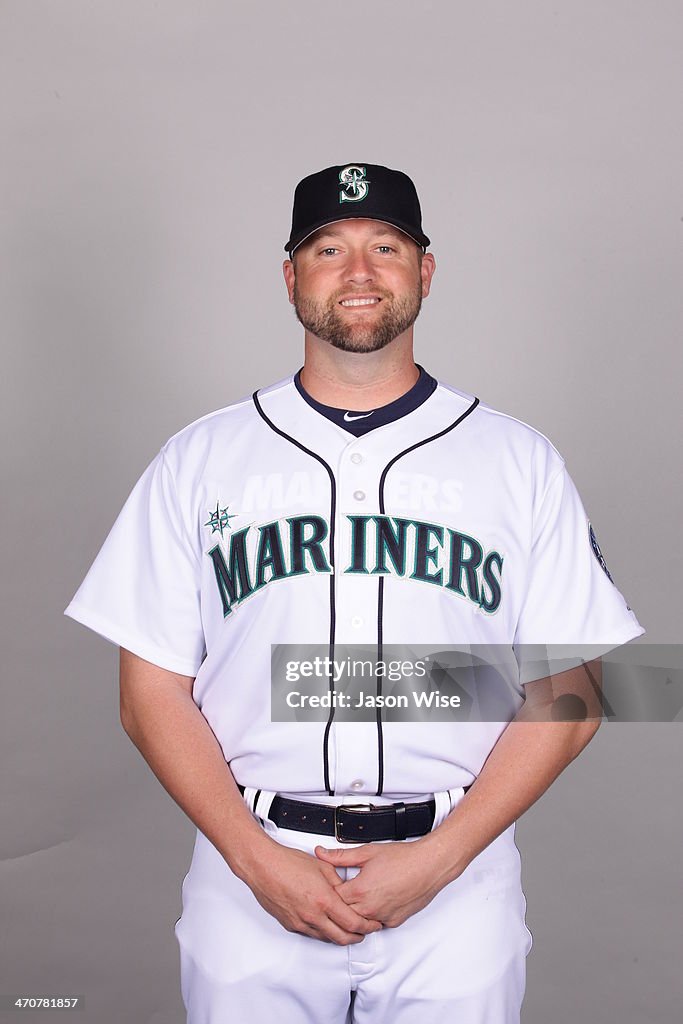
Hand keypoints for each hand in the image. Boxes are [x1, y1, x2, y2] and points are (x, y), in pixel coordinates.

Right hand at [241, 834, 382, 944]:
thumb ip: (338, 881)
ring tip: (348, 929)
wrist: (263, 866)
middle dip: (357, 937)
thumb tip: (347, 891)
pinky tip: (326, 924)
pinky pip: (311, 934)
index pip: (353, 923)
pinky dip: (323, 932)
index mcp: (324, 900)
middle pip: (342, 937)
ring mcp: (301, 923)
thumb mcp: (321, 867)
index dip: (367, 926)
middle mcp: (313, 916)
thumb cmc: (288, 863)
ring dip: (340, 936)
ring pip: (327, 938)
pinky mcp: (290, 925)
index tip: (373, 924)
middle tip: (365, 932)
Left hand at [314, 840, 447, 927]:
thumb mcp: (367, 852)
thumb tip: (322, 854)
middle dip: (341, 904)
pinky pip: (377, 923)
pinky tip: (375, 901)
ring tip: (360, 896)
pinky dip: (373, 915)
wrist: (428, 865)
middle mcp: (370, 908)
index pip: (333, 900)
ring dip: (356, 912)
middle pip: (344, 914)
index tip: (330, 886)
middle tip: (344, 890)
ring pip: (360, 922)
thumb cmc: (403, 858)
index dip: (329, 892)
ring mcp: (383, 917)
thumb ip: (341, 856)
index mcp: (360, 891)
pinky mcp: (394, 921)